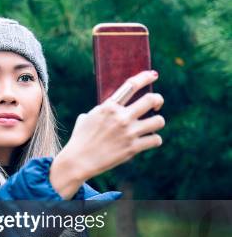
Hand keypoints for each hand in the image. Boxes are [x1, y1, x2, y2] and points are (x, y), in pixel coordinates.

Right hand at [50, 70, 164, 198]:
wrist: (78, 161)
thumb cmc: (80, 139)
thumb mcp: (87, 118)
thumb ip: (102, 110)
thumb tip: (111, 106)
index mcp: (108, 107)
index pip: (131, 85)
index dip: (145, 77)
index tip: (154, 75)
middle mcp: (121, 118)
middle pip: (151, 100)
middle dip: (158, 100)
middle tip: (156, 105)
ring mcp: (128, 133)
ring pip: (159, 121)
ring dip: (157, 122)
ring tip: (150, 126)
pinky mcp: (133, 148)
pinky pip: (156, 140)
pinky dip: (154, 140)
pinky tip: (148, 141)